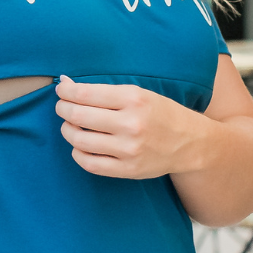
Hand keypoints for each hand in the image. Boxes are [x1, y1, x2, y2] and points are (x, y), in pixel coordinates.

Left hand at [55, 75, 203, 179]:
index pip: (85, 94)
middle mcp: (131, 124)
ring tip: (70, 126)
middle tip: (62, 107)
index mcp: (134, 99)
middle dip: (63, 109)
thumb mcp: (139, 94)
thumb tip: (66, 83)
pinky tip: (80, 146)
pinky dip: (77, 153)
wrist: (191, 143)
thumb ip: (103, 91)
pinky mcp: (128, 170)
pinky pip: (90, 164)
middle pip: (78, 116)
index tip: (61, 90)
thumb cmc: (161, 113)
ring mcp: (129, 149)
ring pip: (80, 141)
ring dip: (68, 131)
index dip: (66, 92)